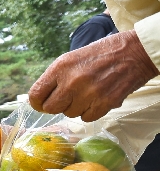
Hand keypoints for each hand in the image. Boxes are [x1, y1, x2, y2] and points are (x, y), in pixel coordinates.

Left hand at [29, 30, 157, 120]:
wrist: (134, 52)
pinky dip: (90, 111)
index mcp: (60, 67)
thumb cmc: (101, 54)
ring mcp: (88, 93)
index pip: (36, 94)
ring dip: (76, 107)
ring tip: (87, 93)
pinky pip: (86, 118)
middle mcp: (72, 81)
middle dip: (57, 105)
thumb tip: (38, 99)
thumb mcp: (71, 58)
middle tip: (68, 98)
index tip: (41, 103)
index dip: (37, 102)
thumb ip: (54, 78)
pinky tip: (97, 99)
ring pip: (69, 114)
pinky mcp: (104, 103)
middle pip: (50, 108)